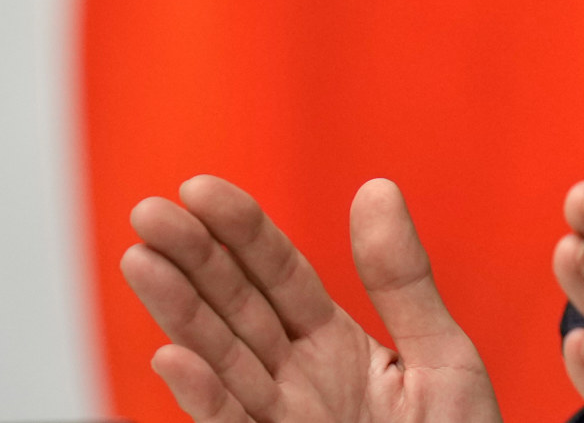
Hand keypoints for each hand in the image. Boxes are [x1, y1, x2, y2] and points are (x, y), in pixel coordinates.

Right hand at [122, 175, 501, 422]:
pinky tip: (171, 356)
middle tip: (150, 212)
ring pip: (222, 360)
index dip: (241, 231)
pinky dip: (204, 397)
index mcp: (333, 345)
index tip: (200, 188)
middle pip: (236, 308)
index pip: (277, 275)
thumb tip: (375, 187)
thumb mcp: (442, 356)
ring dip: (180, 313)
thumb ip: (403, 280)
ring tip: (141, 260)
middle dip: (193, 260)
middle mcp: (297, 381)